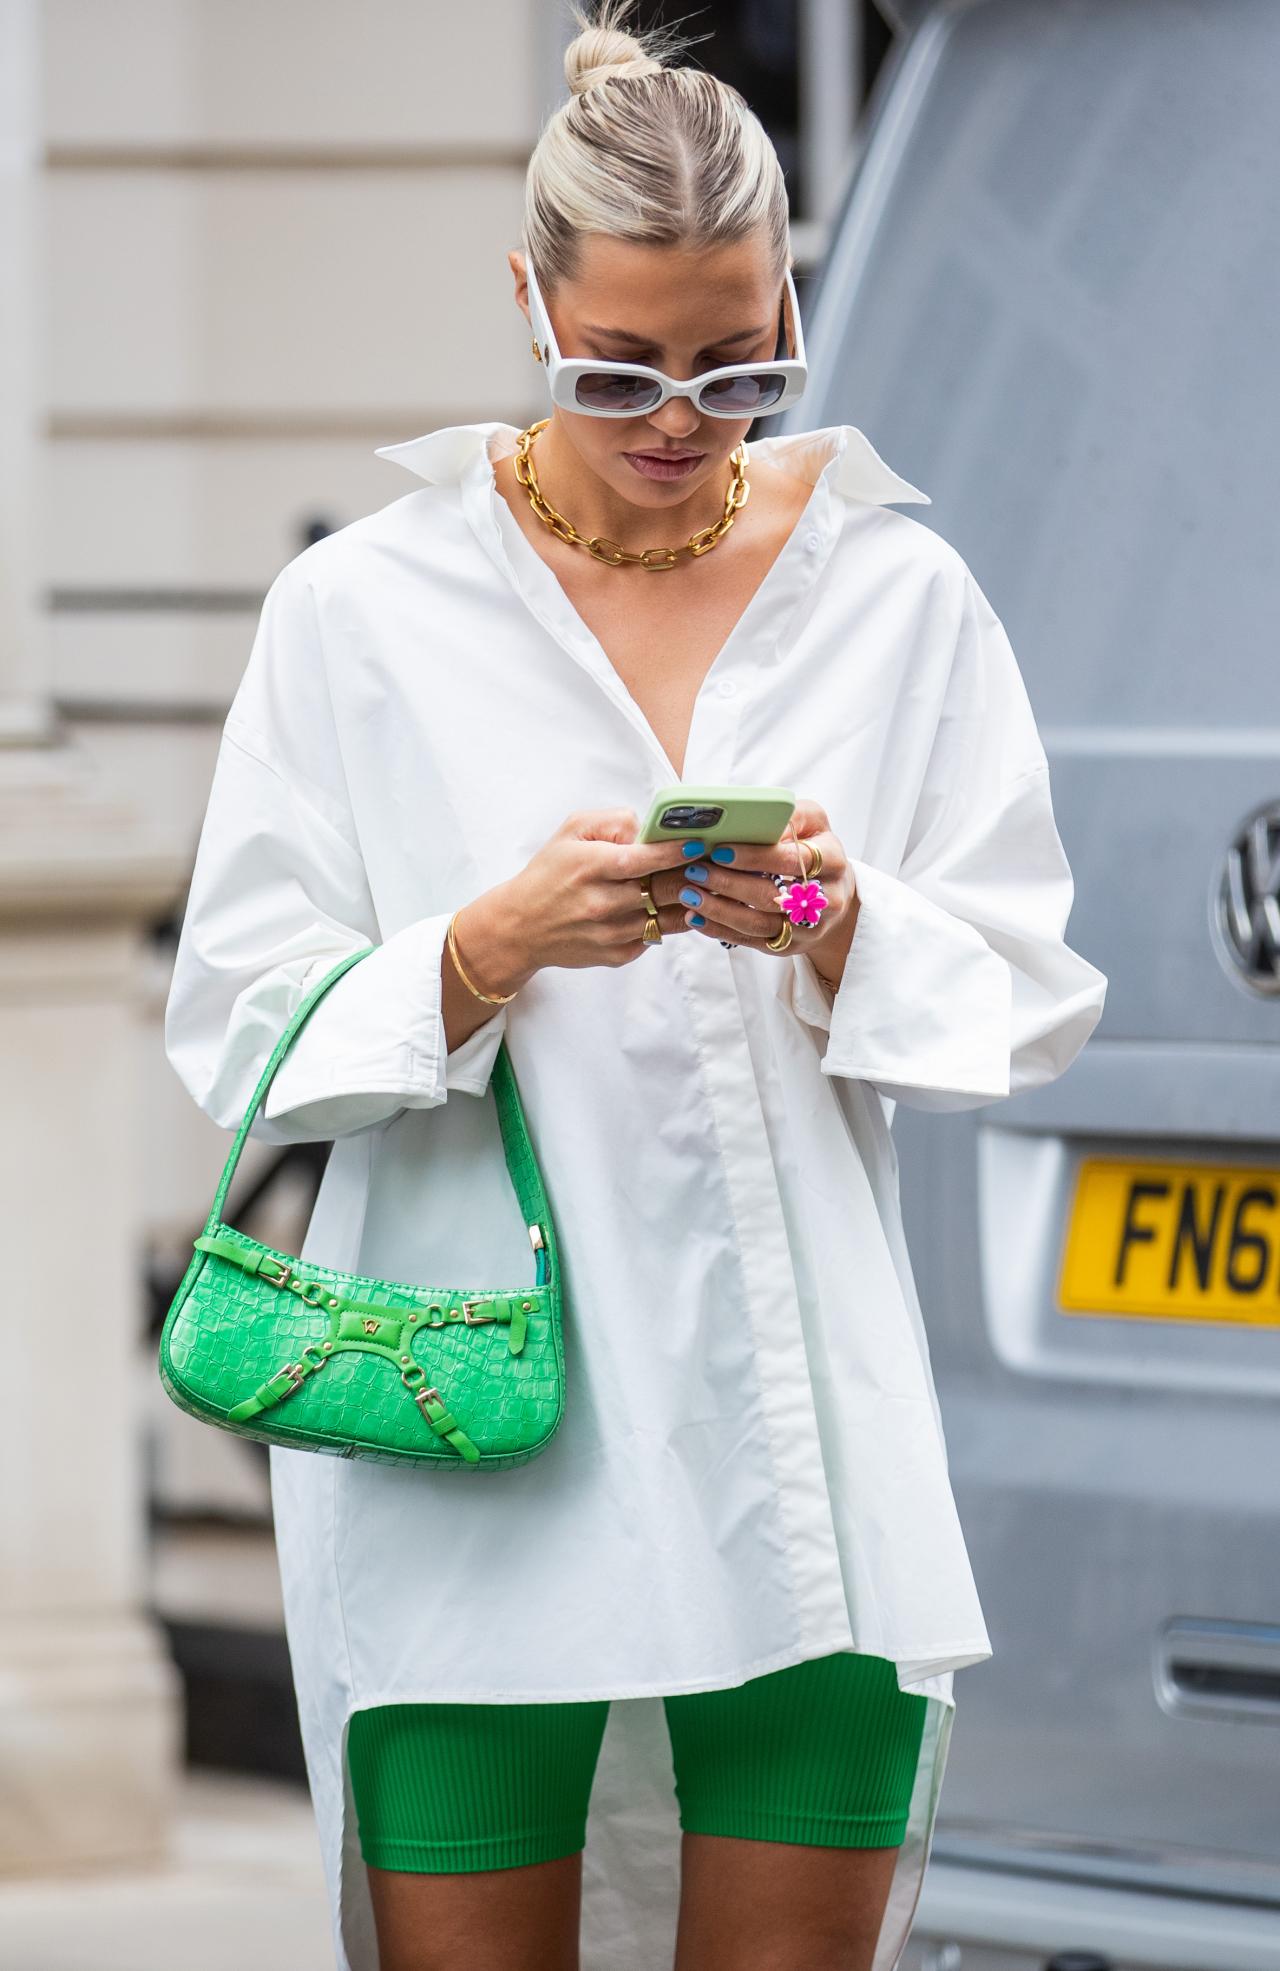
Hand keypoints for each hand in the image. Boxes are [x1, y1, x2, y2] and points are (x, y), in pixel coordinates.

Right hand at [456, 807, 697, 988]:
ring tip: (701, 885)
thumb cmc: (549, 873)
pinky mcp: (615, 955)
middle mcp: (600, 902)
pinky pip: (655, 938)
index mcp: (590, 867)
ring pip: (667, 917)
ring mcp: (609, 932)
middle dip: (692, 876)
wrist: (520, 926)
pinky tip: (673, 909)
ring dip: (688, 902)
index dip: (675, 852)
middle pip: (663, 890)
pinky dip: (668, 923)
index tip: (698, 844)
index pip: (642, 859)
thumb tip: (649, 828)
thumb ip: (612, 821)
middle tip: (710, 864)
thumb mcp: (571, 831)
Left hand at [677, 797, 858, 989]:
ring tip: (689, 894)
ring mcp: (809, 928)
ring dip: (719, 910)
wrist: (835, 893)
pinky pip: (752, 941)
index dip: (755, 856)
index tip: (720, 850)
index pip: (792, 860)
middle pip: (773, 896)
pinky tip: (696, 917)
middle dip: (729, 884)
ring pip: (759, 924)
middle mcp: (827, 899)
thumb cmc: (814, 847)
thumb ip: (788, 816)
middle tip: (695, 871)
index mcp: (833, 861)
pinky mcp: (791, 946)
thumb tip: (754, 820)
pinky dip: (720, 930)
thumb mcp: (812, 822)